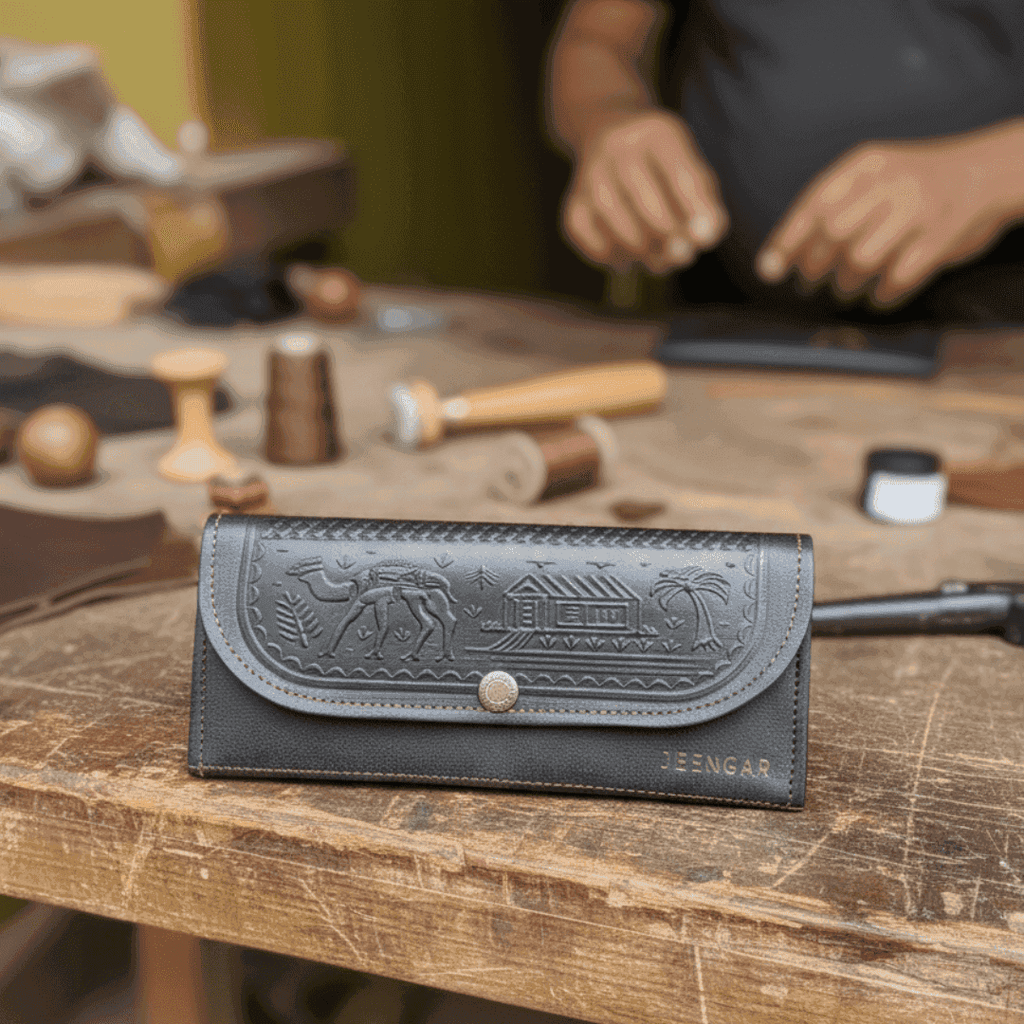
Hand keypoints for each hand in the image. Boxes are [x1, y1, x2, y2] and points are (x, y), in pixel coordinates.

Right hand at [562, 108, 728, 274]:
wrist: (605, 133)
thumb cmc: (661, 164)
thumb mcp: (690, 169)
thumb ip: (705, 204)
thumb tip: (705, 240)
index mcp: (657, 132)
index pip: (683, 179)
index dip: (698, 216)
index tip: (707, 242)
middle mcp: (617, 147)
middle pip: (650, 208)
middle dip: (671, 240)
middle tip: (683, 255)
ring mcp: (590, 175)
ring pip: (621, 231)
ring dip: (645, 254)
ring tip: (657, 257)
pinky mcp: (573, 203)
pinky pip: (596, 245)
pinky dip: (616, 258)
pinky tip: (628, 256)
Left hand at [755, 131, 1023, 307]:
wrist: (987, 171)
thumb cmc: (916, 182)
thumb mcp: (875, 174)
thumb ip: (833, 204)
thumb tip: (781, 254)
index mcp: (867, 163)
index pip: (813, 204)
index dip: (786, 241)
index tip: (769, 270)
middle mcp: (892, 181)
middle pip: (833, 233)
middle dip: (814, 266)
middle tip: (810, 282)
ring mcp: (920, 208)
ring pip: (861, 258)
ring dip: (845, 284)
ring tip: (844, 289)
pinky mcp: (942, 236)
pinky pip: (899, 276)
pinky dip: (882, 293)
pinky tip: (879, 295)